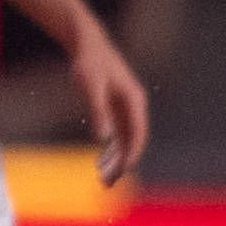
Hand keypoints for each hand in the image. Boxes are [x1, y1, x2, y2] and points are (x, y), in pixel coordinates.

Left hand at [67, 19, 148, 183]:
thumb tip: (103, 139)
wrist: (87, 43)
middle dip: (123, 161)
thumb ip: (97, 111)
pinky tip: (103, 158)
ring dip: (118, 157)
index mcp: (134, 101)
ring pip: (126, 137)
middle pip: (133, 139)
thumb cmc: (88, 63)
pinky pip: (119, 130)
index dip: (131, 155)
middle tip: (109, 182)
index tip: (122, 172)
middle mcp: (134, 104)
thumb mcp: (90, 87)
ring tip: (106, 177)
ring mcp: (126, 105)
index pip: (137, 134)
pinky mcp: (116, 104)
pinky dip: (113, 145)